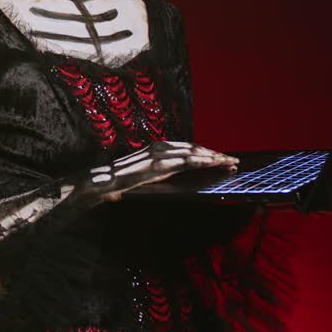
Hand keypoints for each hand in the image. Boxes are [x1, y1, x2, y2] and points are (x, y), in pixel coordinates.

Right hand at [87, 141, 238, 201]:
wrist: (100, 183)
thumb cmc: (115, 183)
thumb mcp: (139, 176)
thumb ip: (153, 174)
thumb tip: (162, 178)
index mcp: (154, 149)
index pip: (184, 148)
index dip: (203, 152)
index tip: (218, 157)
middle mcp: (158, 148)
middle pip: (193, 148)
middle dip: (213, 154)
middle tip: (231, 159)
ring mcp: (160, 155)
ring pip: (194, 152)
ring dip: (214, 156)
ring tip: (229, 162)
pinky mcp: (160, 165)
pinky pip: (188, 161)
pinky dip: (205, 161)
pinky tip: (217, 164)